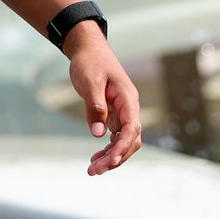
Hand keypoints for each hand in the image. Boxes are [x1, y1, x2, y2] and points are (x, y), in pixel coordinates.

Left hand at [66, 26, 141, 174]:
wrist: (87, 48)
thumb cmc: (89, 62)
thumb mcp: (89, 82)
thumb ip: (95, 107)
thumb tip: (98, 134)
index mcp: (128, 98)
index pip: (132, 129)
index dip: (123, 147)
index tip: (110, 162)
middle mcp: (129, 107)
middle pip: (130, 140)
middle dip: (115, 158)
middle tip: (93, 171)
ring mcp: (123, 111)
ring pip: (124, 141)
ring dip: (111, 156)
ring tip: (92, 170)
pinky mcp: (114, 113)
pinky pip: (115, 136)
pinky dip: (107, 148)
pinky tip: (95, 158)